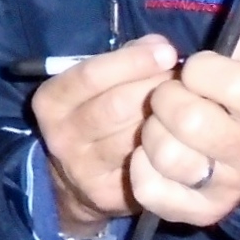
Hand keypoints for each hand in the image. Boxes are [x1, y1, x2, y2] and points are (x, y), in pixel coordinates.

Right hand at [30, 36, 177, 234]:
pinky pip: (148, 165)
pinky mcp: (107, 194)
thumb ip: (124, 59)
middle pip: (116, 106)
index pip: (90, 76)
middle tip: (184, 80)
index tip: (167, 52)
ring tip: (188, 104)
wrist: (77, 179)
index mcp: (51, 102)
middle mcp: (61, 136)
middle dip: (156, 88)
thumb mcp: (97, 82)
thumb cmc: (95, 114)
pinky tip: (184, 135)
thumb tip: (158, 46)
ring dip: (168, 118)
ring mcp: (83, 168)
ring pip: (135, 136)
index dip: (132, 61)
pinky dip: (170, 146)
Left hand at [129, 0, 239, 226]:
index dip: (203, 69)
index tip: (197, 67)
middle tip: (170, 93)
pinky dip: (142, 170)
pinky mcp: (200, 213)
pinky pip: (153, 192)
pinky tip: (149, 153)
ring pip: (167, 156)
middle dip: (168, 97)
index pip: (233, 84)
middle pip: (190, 120)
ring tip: (160, 123)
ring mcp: (228, 188)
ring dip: (151, 132)